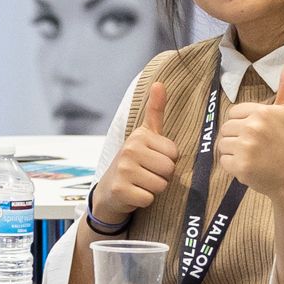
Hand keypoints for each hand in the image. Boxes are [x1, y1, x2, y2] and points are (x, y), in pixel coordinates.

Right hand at [90, 78, 178, 224]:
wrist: (109, 190)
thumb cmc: (133, 162)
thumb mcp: (145, 135)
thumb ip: (155, 111)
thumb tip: (159, 82)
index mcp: (139, 136)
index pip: (174, 153)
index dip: (167, 160)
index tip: (152, 161)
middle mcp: (129, 150)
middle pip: (169, 169)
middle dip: (162, 176)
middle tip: (147, 174)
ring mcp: (124, 170)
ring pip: (161, 185)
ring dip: (154, 189)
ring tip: (141, 183)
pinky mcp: (121, 190)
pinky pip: (149, 198)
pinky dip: (144, 200)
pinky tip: (134, 194)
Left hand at [218, 59, 283, 202]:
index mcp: (262, 112)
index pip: (234, 114)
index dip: (244, 125)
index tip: (260, 134)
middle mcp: (253, 127)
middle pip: (226, 129)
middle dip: (237, 139)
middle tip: (257, 148)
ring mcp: (246, 148)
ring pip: (223, 145)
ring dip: (234, 153)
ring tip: (254, 157)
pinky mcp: (241, 167)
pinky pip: (224, 162)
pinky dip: (233, 167)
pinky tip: (251, 168)